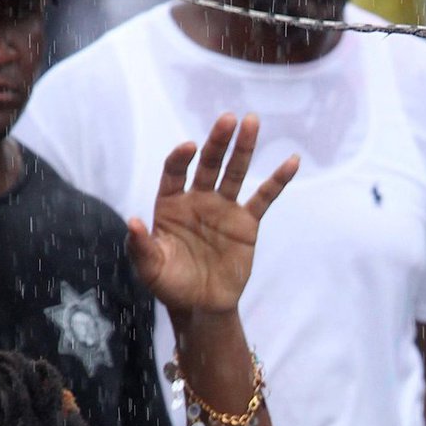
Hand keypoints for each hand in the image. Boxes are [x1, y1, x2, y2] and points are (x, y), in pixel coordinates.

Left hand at [126, 115, 298, 316]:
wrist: (202, 306)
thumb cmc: (171, 286)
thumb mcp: (150, 269)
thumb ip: (140, 246)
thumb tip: (133, 222)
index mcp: (171, 203)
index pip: (174, 171)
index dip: (181, 158)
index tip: (190, 148)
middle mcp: (197, 198)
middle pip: (208, 163)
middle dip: (217, 141)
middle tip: (228, 119)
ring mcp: (223, 208)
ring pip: (234, 172)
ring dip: (243, 147)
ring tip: (251, 122)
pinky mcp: (246, 223)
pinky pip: (264, 198)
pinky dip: (278, 180)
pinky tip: (292, 162)